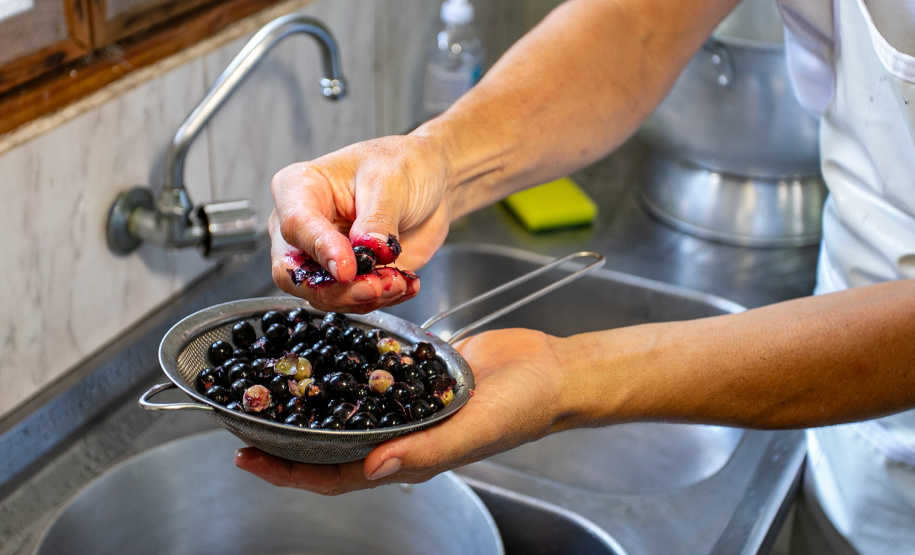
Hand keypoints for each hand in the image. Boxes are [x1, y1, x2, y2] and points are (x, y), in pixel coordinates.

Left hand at [234, 328, 573, 494]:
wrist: (549, 372)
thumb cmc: (522, 409)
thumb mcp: (472, 430)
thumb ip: (423, 451)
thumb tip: (372, 468)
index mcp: (409, 457)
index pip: (337, 475)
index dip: (291, 472)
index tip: (249, 458)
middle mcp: (400, 433)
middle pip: (330, 444)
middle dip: (285, 440)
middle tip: (244, 422)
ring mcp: (406, 404)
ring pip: (345, 410)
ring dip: (308, 403)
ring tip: (272, 388)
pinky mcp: (414, 373)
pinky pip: (369, 374)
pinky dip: (340, 369)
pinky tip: (320, 354)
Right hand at [269, 134, 451, 312]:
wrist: (431, 182)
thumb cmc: (403, 165)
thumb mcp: (391, 183)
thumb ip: (376, 220)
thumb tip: (366, 252)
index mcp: (298, 189)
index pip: (295, 226)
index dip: (321, 251)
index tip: (349, 268)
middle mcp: (303, 227)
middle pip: (296, 273)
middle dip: (337, 289)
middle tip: (375, 287)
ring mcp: (323, 255)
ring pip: (324, 294)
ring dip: (364, 296)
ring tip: (400, 282)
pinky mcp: (348, 276)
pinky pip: (352, 300)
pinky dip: (381, 299)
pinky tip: (405, 284)